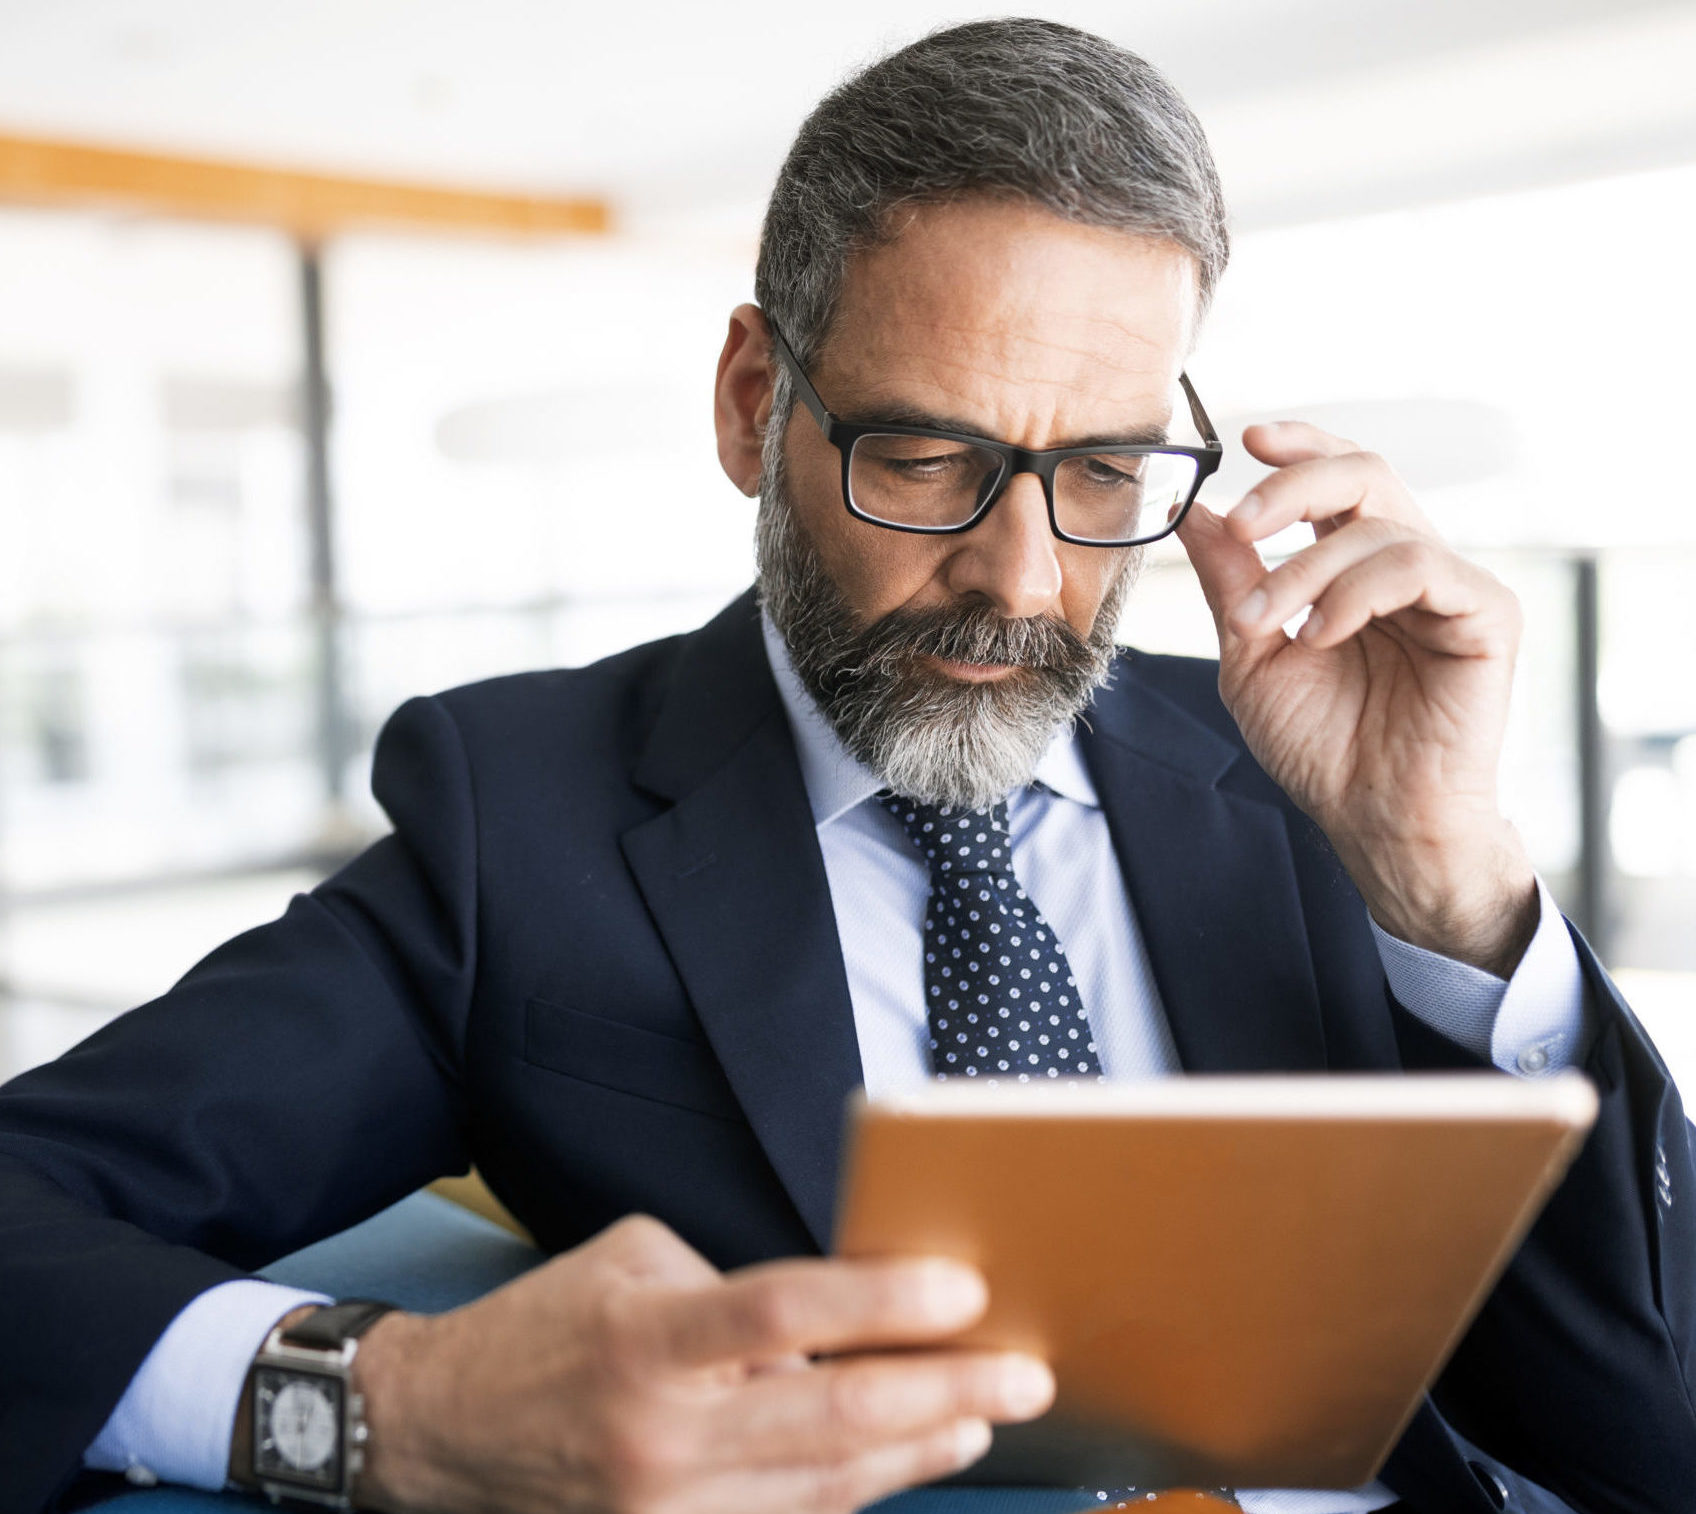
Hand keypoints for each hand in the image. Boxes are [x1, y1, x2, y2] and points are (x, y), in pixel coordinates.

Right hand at [350, 1214, 1052, 1513]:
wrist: (442, 1432)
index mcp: (647, 1339)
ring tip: (983, 1415)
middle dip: (943, 1395)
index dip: (881, 1302)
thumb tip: (835, 1318)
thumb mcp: (630, 1262)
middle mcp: (660, 1435)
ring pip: (825, 1489)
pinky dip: (856, 1493)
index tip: (963, 1288)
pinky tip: (909, 1460)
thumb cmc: (547, 1325)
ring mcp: (666, 1509)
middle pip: (830, 1419)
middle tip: (1023, 1372)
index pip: (781, 1312)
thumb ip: (732, 1286)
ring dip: (918, 1453)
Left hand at [1178, 421, 1537, 975]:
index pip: (1336, 478)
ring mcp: (1451, 585)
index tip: (1246, 440)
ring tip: (1269, 628)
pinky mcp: (1488, 613)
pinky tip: (1322, 635)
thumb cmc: (1321, 746)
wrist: (1370, 818)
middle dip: (1291, 488)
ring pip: (1378, 526)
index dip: (1299, 447)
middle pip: (1362, 473)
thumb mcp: (1252, 655)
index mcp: (1354, 566)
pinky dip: (1357, 593)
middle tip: (1242, 526)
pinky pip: (1421, 565)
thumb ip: (1231, 583)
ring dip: (1305, 571)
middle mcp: (1407, 563)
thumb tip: (1192, 510)